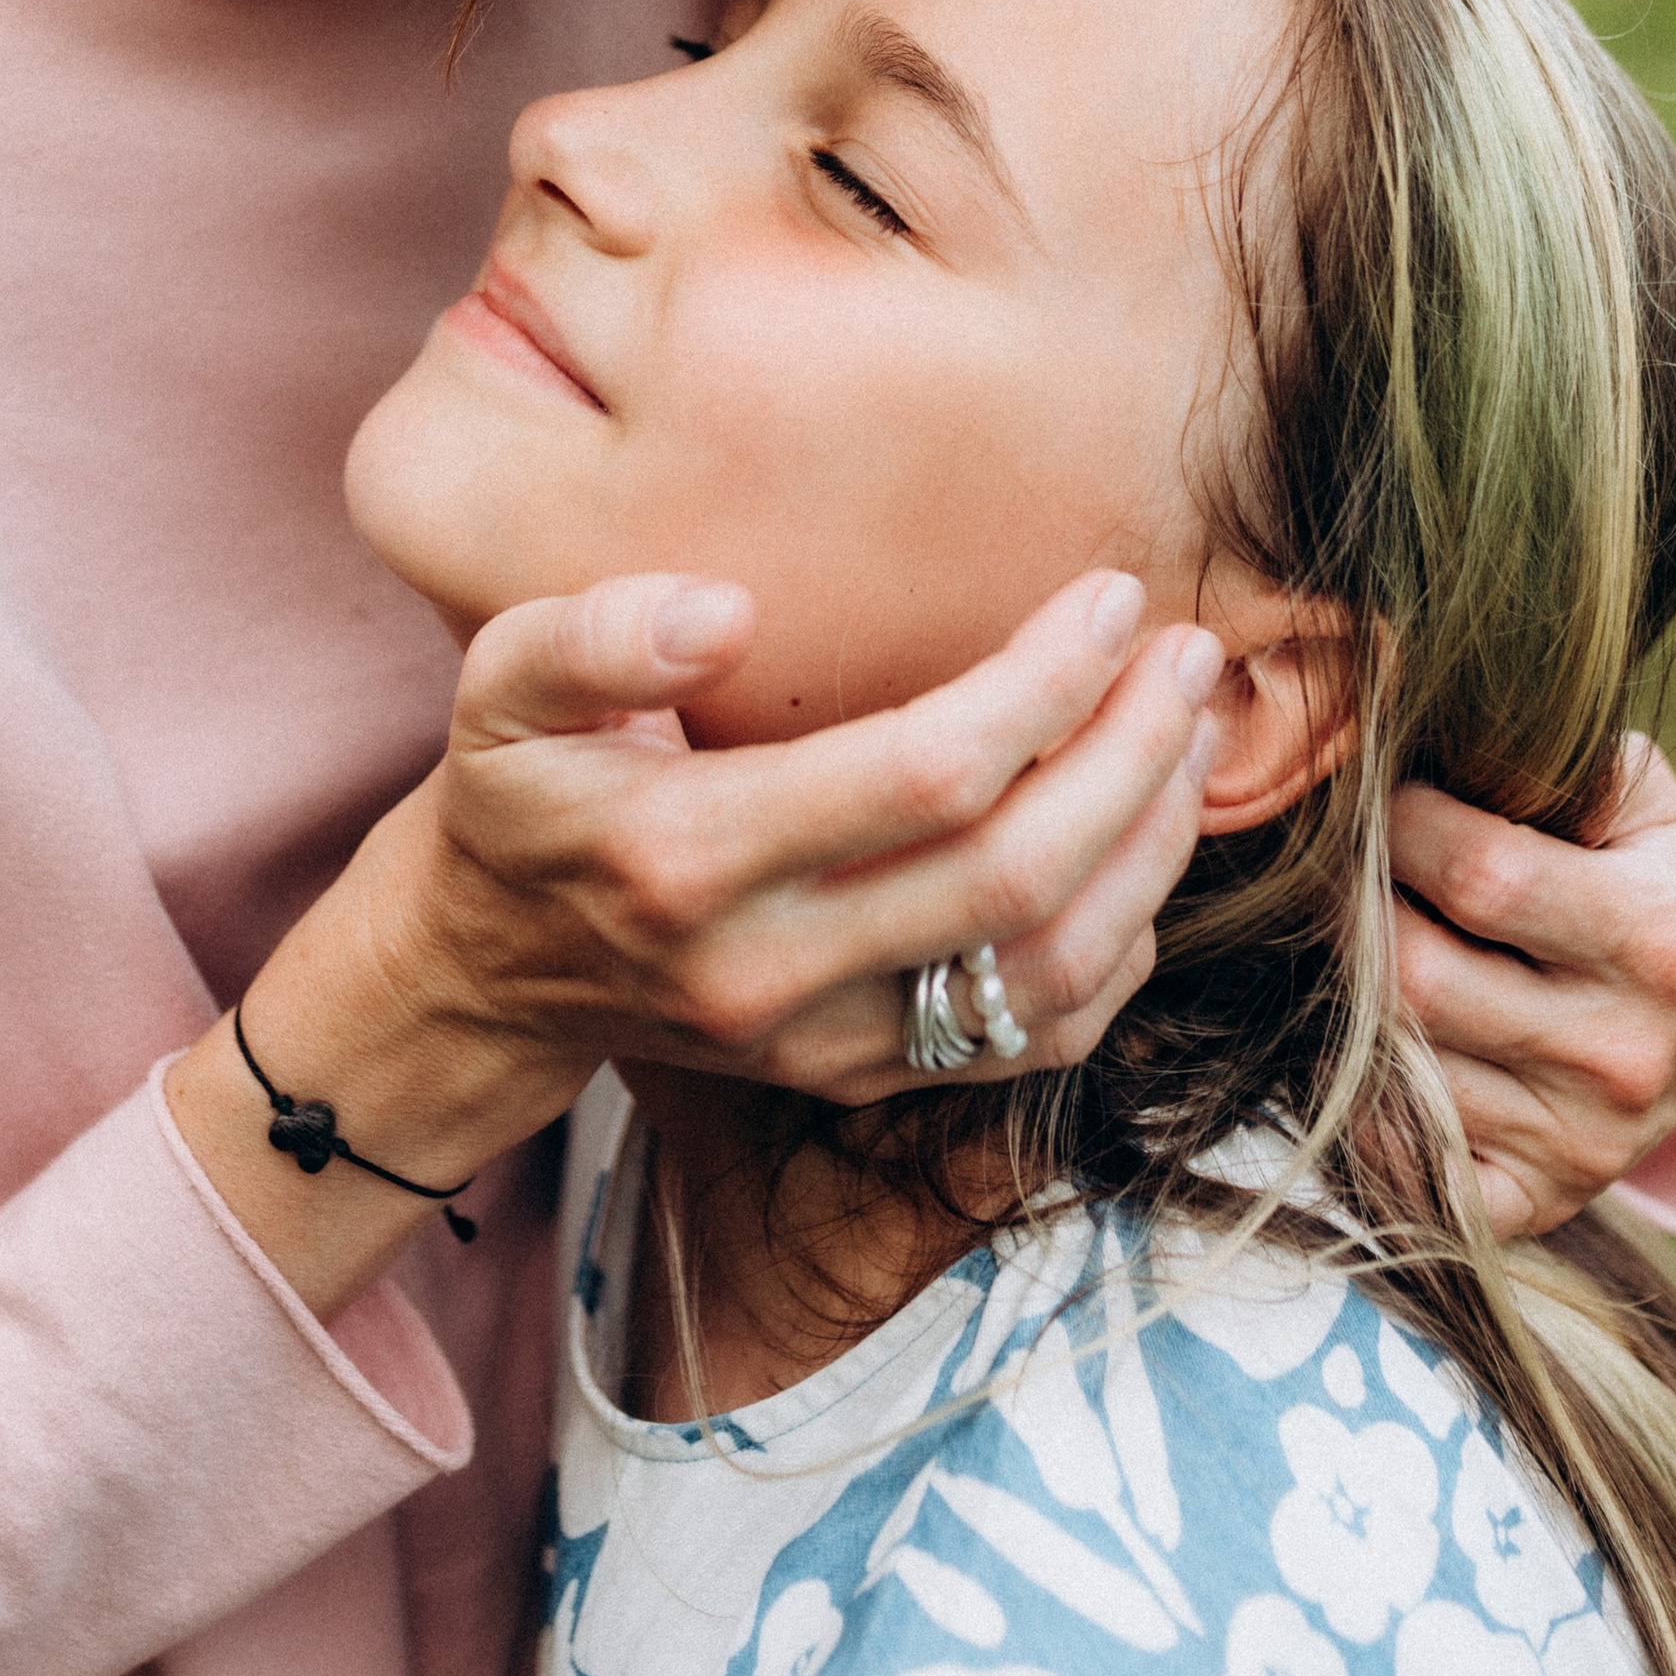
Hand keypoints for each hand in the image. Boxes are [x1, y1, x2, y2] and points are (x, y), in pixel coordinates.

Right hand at [166, 570, 1218, 1318]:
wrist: (482, 974)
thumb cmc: (515, 797)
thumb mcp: (499, 688)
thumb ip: (594, 634)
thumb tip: (723, 612)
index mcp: (688, 856)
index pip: (925, 774)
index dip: (1043, 684)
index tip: (1111, 597)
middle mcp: (767, 972)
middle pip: (1015, 875)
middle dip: (1132, 754)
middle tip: (1192, 655)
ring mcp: (825, 1044)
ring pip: (1050, 970)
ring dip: (1151, 848)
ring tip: (1192, 733)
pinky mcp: (865, 1079)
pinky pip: (1038, 1039)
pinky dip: (1123, 945)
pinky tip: (1143, 844)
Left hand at [1389, 735, 1675, 1240]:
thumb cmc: (1647, 885)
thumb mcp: (1643, 804)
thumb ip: (1558, 760)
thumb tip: (1438, 729)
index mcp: (1656, 937)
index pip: (1477, 873)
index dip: (1400, 824)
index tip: (1378, 797)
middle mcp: (1624, 1053)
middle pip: (1420, 976)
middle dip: (1355, 910)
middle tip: (1337, 871)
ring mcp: (1581, 1143)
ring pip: (1402, 1062)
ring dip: (1353, 997)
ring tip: (1356, 943)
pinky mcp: (1538, 1202)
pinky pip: (1410, 1163)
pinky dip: (1372, 1109)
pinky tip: (1381, 1047)